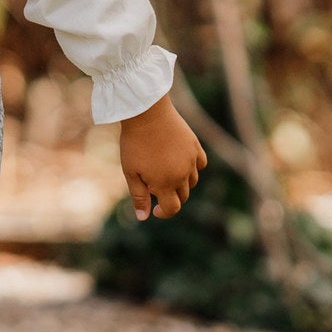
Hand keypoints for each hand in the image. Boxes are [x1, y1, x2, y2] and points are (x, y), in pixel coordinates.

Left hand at [118, 93, 206, 219]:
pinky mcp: (195, 146)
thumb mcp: (131, 172)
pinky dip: (193, 168)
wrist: (147, 113)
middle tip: (154, 186)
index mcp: (165, 184)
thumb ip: (139, 196)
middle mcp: (182, 175)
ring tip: (164, 173)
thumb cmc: (134, 143)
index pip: (172, 209)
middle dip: (170, 197)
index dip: (163, 213)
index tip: (155, 209)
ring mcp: (191, 160)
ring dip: (181, 184)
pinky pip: (200, 164)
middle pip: (182, 196)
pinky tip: (180, 162)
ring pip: (192, 182)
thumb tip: (144, 217)